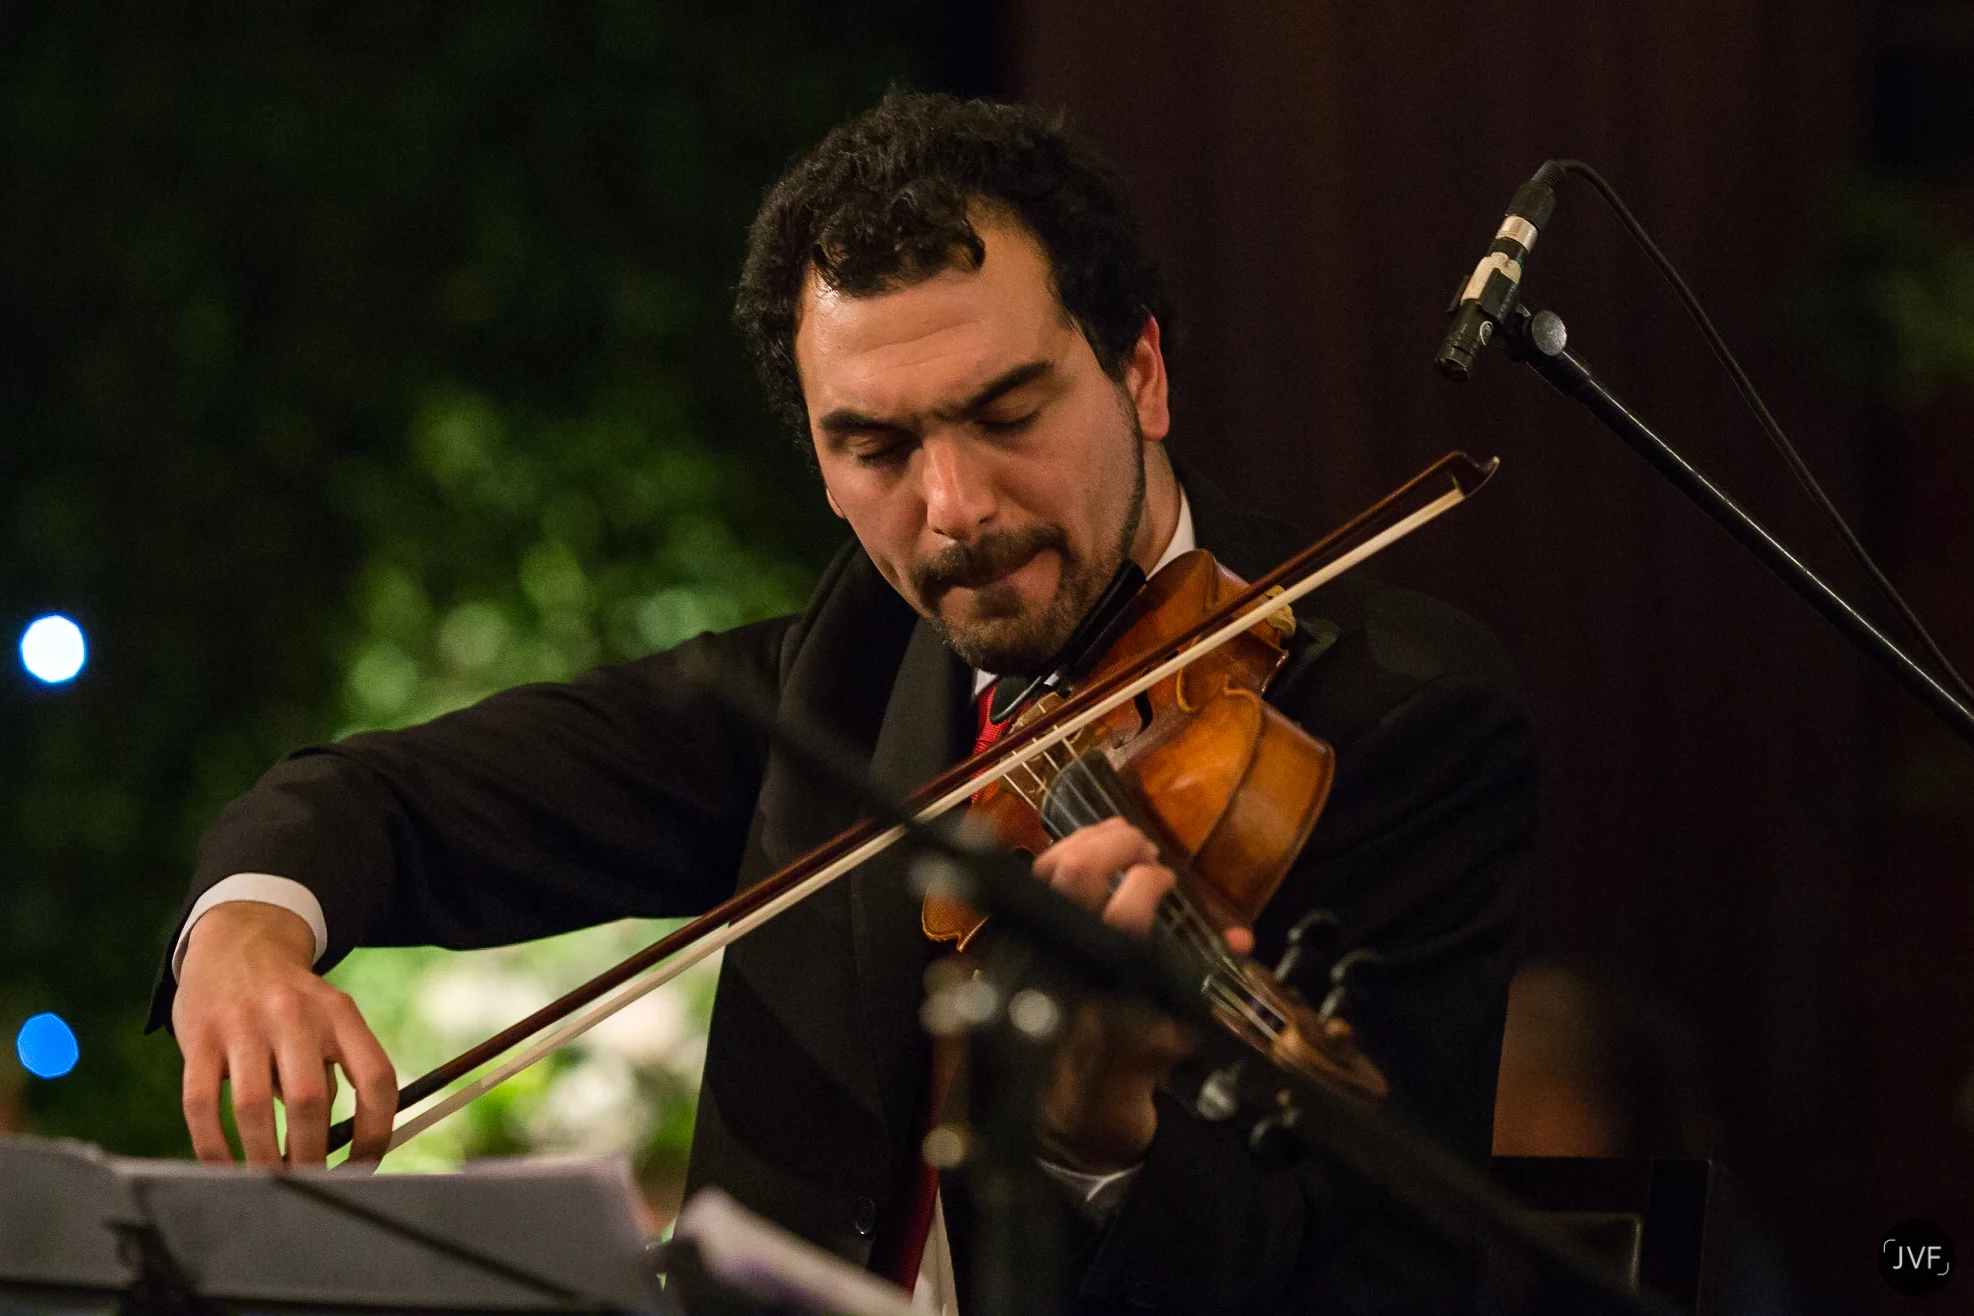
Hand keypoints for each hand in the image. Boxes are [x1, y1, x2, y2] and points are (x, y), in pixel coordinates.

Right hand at [171, 902, 395, 1168]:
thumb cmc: (292, 1002)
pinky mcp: (199, 1038)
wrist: (238, 942)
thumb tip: (339, 1149)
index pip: (375, 1078)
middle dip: (312, 1154)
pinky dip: (213, 1146)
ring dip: (264, 1157)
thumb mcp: (329, 1018)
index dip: (376, 1130)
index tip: (364, 1165)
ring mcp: (243, 1024)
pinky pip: (201, 1104)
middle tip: (311, 1183)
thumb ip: (335, 1071)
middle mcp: (294, 1014)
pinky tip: (224, 1165)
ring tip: (270, 1180)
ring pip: (255, 1108)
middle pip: (311, 1100)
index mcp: (340, 1013)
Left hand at [1027, 818, 1249, 1170]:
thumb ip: (1200, 988)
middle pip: (1073, 875)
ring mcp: (1028, 950)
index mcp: (1105, 987)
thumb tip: (1239, 938)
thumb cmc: (1119, 1087)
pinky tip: (1089, 854)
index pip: (1122, 915)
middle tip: (1145, 849)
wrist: (1062, 1121)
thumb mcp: (1169, 1045)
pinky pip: (1030, 888)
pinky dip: (1060, 857)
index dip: (1149, 884)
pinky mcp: (1011, 947)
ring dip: (1085, 841)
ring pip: (1046, 873)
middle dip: (1114, 846)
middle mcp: (1059, 962)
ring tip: (1120, 838)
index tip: (1167, 880)